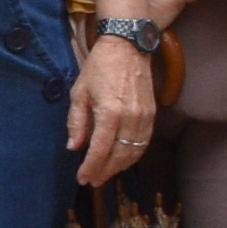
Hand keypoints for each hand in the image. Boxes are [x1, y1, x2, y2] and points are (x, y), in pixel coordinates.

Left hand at [67, 28, 158, 185]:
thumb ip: (77, 122)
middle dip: (105, 172)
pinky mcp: (152, 115)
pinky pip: (144, 143)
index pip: (100, 150)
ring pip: (134, 153)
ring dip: (119, 167)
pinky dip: (133, 155)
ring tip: (105, 173)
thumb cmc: (100, 67)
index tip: (83, 178)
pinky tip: (121, 159)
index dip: (91, 168)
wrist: (128, 47)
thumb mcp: (80, 92)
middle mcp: (130, 118)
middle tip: (92, 180)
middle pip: (119, 156)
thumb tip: (74, 147)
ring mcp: (144, 117)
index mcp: (110, 113)